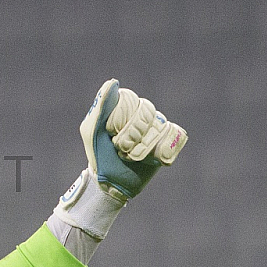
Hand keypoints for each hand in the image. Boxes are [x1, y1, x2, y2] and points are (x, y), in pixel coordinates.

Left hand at [80, 79, 187, 198]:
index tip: (111, 134)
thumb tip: (112, 83)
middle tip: (121, 149)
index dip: (123, 118)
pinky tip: (156, 159)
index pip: (130, 100)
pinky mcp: (167, 140)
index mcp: (121, 106)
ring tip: (132, 157)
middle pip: (147, 111)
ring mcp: (155, 126)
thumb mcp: (91, 132)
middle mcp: (140, 113)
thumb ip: (100, 107)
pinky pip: (176, 134)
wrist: (113, 183)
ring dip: (144, 146)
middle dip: (133, 134)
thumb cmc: (99, 156)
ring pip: (160, 125)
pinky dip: (166, 147)